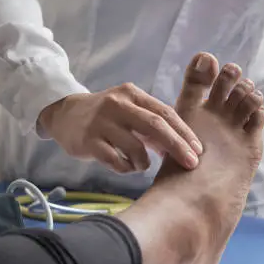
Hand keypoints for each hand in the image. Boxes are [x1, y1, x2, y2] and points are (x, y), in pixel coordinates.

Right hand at [38, 83, 202, 172]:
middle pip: (155, 126)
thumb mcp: (129, 112)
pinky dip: (126, 168)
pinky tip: (126, 167)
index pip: (165, 113)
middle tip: (191, 164)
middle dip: (177, 146)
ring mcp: (101, 123)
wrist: (64, 114)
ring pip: (135, 147)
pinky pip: (115, 160)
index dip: (184, 132)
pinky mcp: (88, 141)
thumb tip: (182, 148)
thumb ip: (153, 127)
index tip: (199, 150)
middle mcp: (117, 105)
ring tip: (143, 166)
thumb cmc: (106, 117)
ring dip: (145, 162)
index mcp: (132, 95)